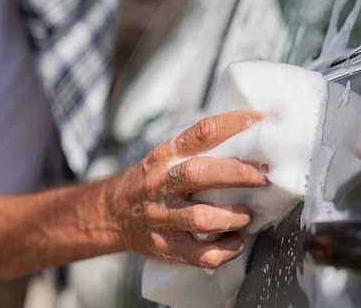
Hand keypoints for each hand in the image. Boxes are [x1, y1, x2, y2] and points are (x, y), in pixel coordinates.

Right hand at [107, 111, 268, 268]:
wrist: (113, 213)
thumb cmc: (151, 182)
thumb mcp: (165, 157)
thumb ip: (199, 149)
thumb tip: (251, 136)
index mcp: (164, 156)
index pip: (202, 132)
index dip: (236, 125)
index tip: (263, 123)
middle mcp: (160, 184)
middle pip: (198, 173)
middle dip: (236, 174)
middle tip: (262, 177)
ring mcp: (161, 217)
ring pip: (200, 218)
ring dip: (233, 216)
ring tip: (246, 215)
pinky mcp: (165, 246)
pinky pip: (201, 254)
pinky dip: (226, 250)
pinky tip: (234, 241)